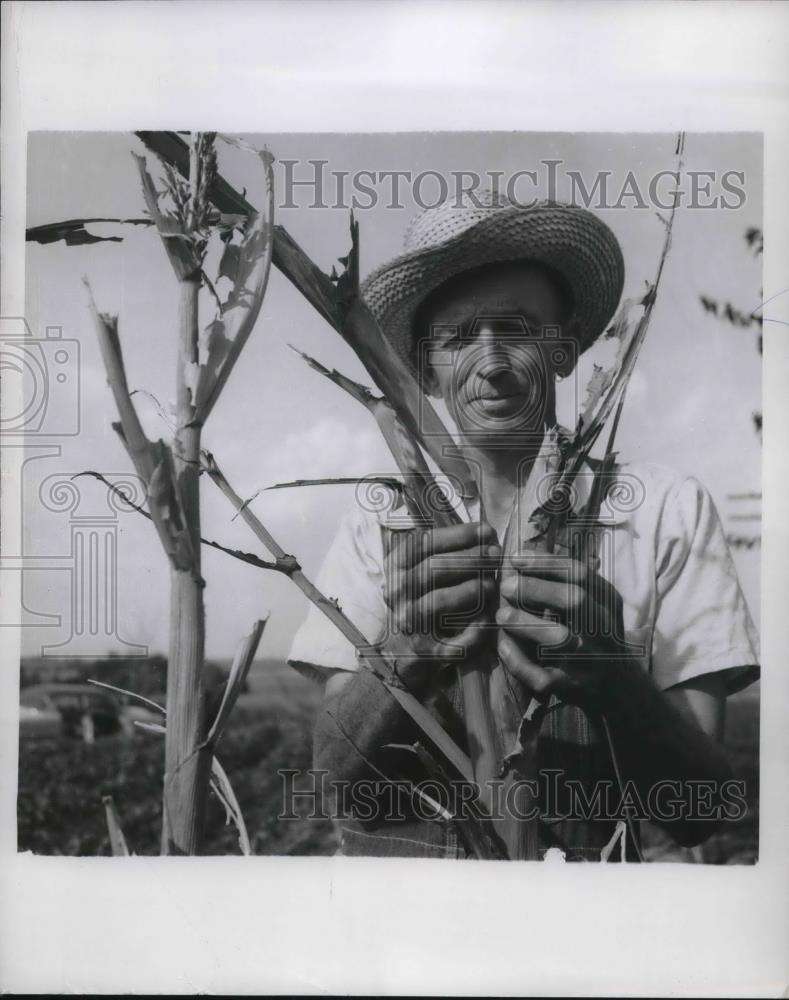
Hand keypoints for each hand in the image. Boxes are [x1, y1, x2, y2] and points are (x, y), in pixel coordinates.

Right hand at [382, 521, 499, 692]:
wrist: (410, 645)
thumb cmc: (428, 596)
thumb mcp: (427, 568)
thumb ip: (450, 549)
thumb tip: (487, 533)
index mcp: (396, 566)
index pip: (423, 543)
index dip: (457, 535)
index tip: (486, 531)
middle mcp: (395, 592)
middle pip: (432, 570)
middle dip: (469, 560)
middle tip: (495, 555)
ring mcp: (406, 621)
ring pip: (437, 602)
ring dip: (469, 590)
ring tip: (492, 584)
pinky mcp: (422, 649)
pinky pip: (449, 641)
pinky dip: (471, 631)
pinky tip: (487, 619)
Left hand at [496, 551, 629, 709]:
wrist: (618, 685)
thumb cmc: (594, 633)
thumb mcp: (593, 603)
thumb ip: (565, 582)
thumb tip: (523, 557)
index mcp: (607, 602)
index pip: (579, 574)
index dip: (545, 563)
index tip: (515, 557)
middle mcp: (602, 628)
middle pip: (574, 601)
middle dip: (536, 589)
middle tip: (505, 585)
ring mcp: (589, 659)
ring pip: (559, 639)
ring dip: (526, 624)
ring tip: (501, 614)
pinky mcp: (572, 686)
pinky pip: (544, 676)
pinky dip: (520, 662)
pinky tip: (503, 646)